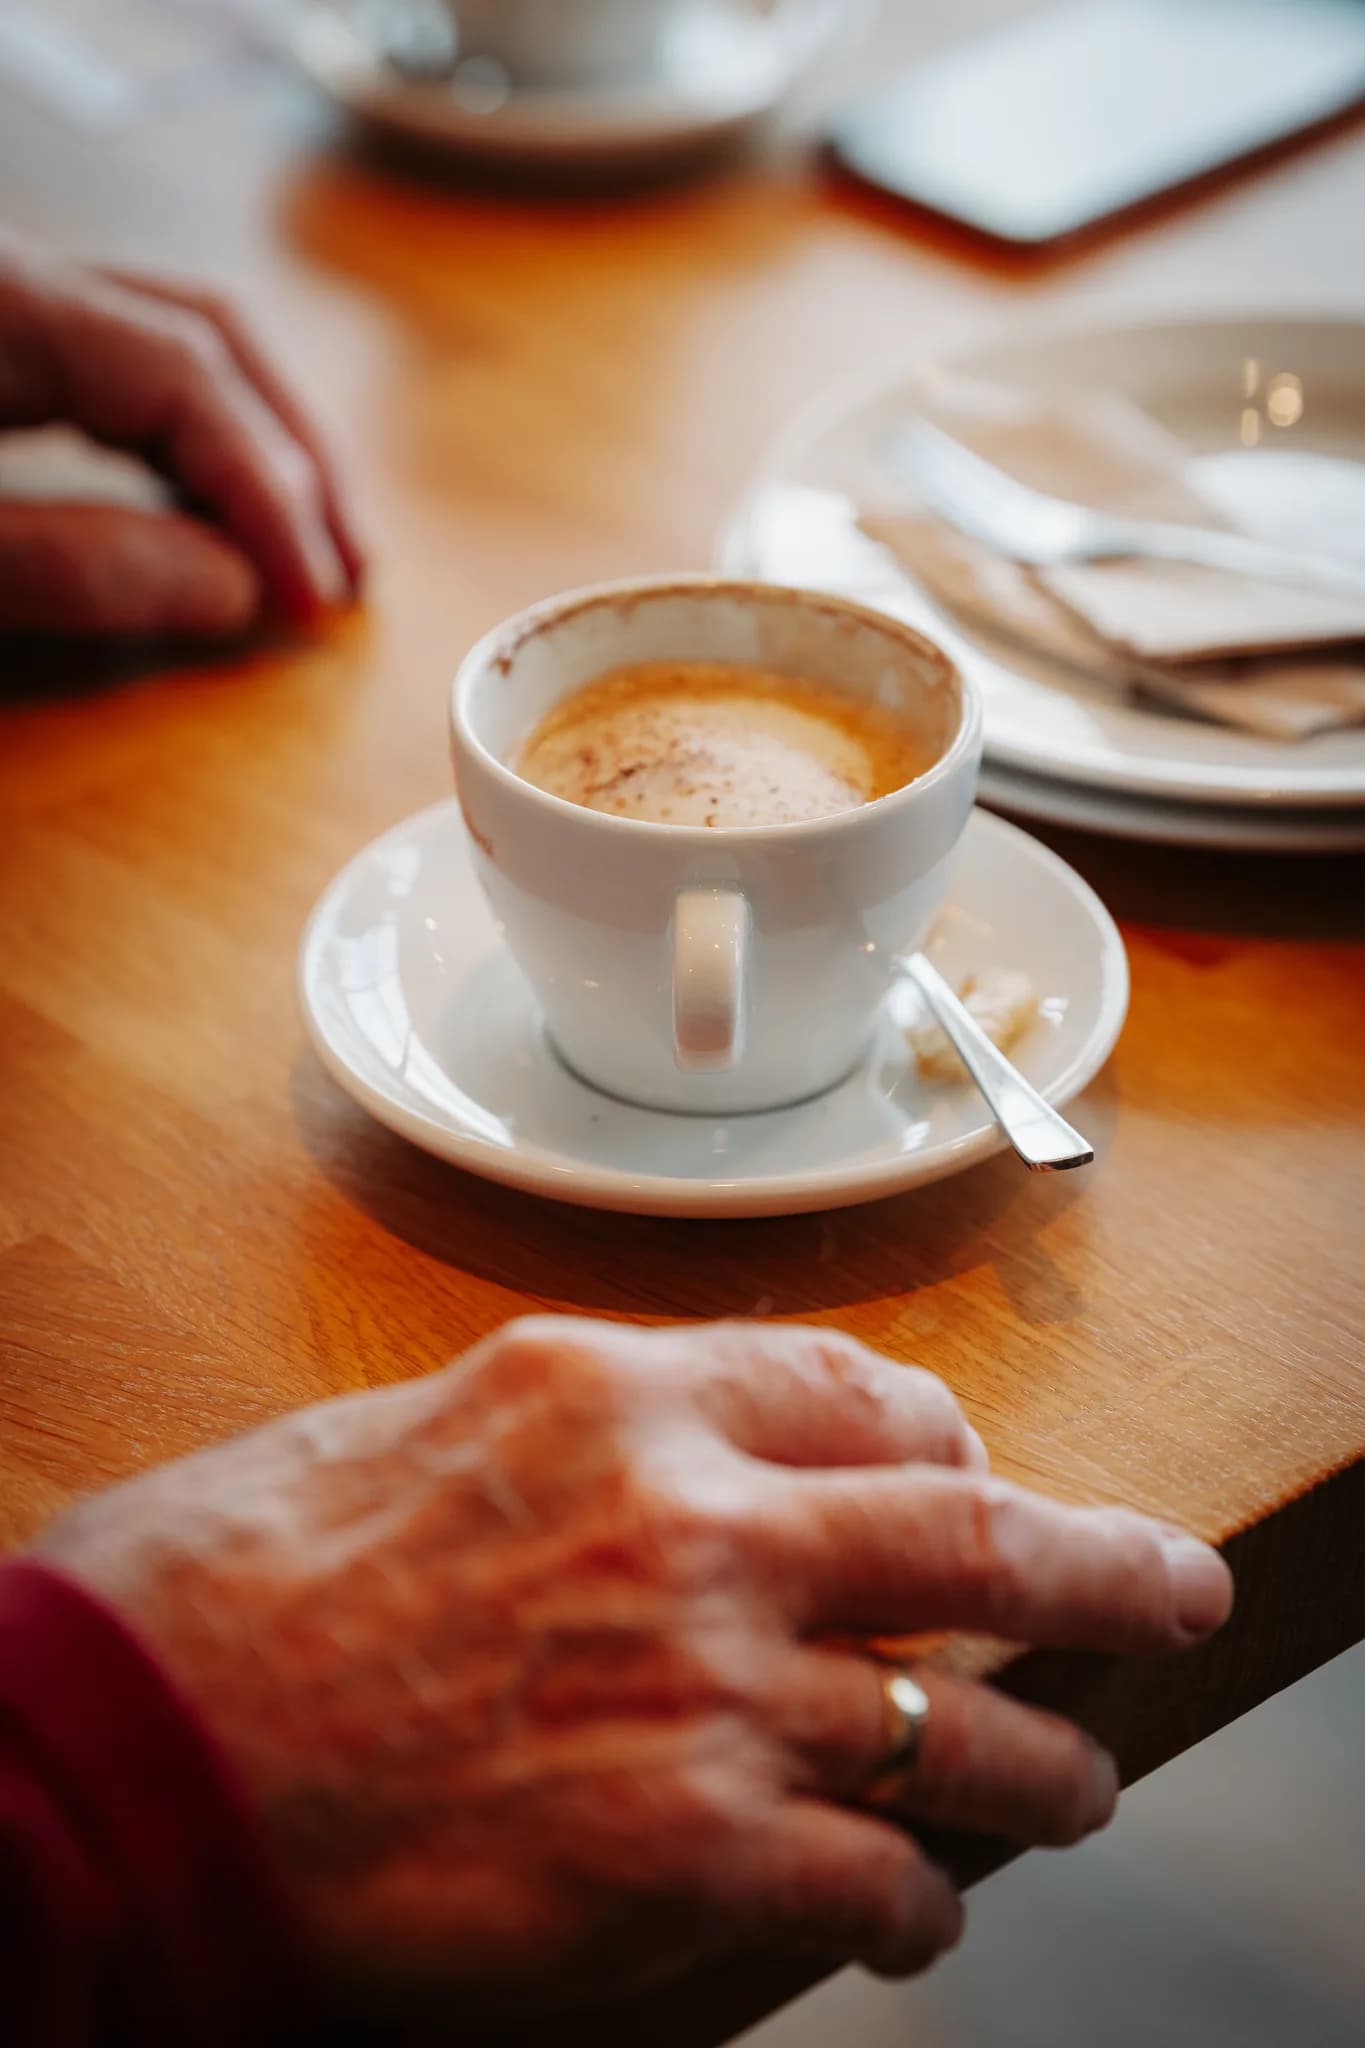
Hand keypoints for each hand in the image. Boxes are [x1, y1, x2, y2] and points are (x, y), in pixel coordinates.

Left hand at [0, 232, 363, 636]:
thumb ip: (73, 568)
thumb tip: (237, 586)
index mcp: (0, 303)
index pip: (188, 376)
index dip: (271, 493)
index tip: (313, 596)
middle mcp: (19, 277)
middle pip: (209, 339)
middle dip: (297, 460)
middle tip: (352, 572)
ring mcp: (15, 302)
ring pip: (179, 349)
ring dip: (260, 447)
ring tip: (312, 549)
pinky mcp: (3, 344)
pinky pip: (126, 372)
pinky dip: (193, 443)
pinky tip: (222, 513)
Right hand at [38, 1318, 1231, 2019]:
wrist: (122, 1756)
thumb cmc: (227, 1592)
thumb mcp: (413, 1434)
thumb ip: (576, 1448)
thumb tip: (666, 1479)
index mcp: (615, 1392)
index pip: (857, 1389)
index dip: (942, 1439)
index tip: (970, 1468)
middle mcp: (690, 1517)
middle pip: (973, 1529)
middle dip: (1108, 1566)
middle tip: (1178, 1588)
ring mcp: (704, 1685)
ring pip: (961, 1721)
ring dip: (1043, 1766)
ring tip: (1079, 1786)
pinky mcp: (683, 1852)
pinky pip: (877, 1878)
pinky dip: (916, 1908)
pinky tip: (914, 1922)